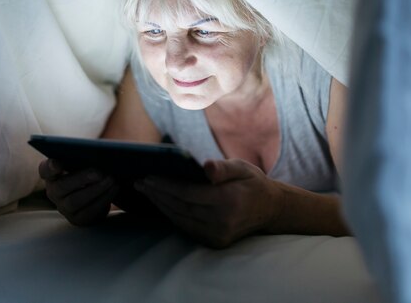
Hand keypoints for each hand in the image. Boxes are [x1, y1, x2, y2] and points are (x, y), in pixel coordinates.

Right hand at [38, 159, 119, 225]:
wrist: (97, 196)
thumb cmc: (89, 172)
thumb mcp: (84, 164)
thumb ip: (86, 156)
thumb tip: (101, 151)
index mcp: (52, 175)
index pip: (45, 170)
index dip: (50, 167)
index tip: (57, 163)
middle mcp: (54, 192)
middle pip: (61, 187)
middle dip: (81, 178)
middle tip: (99, 172)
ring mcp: (64, 208)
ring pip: (75, 201)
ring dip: (95, 189)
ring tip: (111, 179)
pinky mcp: (78, 219)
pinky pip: (89, 211)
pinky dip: (103, 199)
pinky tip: (114, 188)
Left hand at [134, 159, 278, 247]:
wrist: (270, 209)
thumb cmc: (252, 182)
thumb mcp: (242, 167)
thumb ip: (223, 167)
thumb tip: (207, 167)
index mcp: (229, 200)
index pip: (189, 193)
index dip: (167, 185)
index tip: (149, 176)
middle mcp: (223, 221)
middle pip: (181, 207)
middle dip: (158, 194)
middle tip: (140, 182)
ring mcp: (218, 235)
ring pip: (181, 219)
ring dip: (161, 205)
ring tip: (146, 191)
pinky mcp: (215, 241)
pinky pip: (187, 228)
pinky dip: (171, 215)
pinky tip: (161, 204)